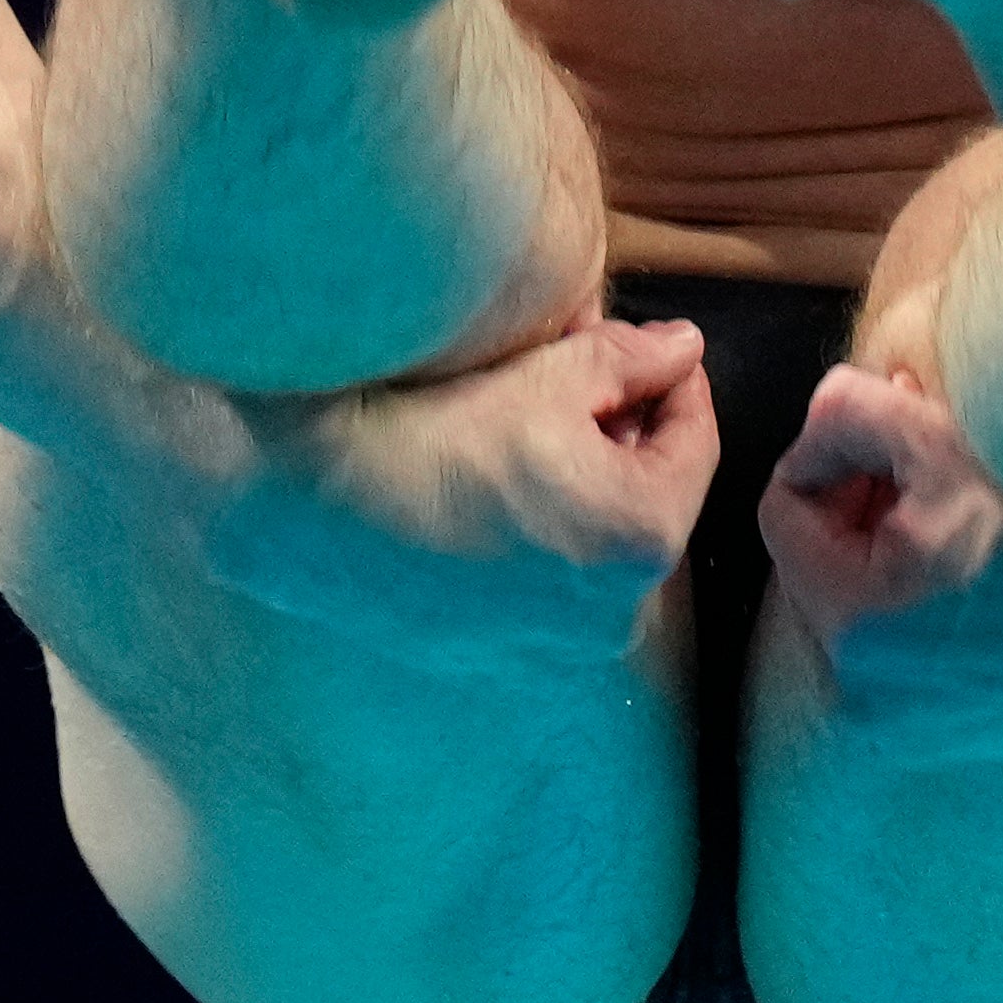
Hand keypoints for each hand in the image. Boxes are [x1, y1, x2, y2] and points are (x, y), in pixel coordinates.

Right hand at [199, 306, 715, 680]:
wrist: (306, 502)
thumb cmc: (434, 431)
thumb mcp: (549, 373)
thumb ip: (634, 359)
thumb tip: (684, 349)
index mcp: (640, 538)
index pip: (695, 444)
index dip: (677, 383)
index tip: (656, 346)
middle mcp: (608, 613)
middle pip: (642, 498)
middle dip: (623, 434)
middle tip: (585, 374)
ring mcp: (546, 647)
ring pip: (591, 543)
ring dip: (579, 484)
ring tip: (529, 422)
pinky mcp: (488, 657)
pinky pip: (536, 584)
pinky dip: (530, 534)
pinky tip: (484, 482)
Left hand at [755, 358, 1002, 767]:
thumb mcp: (944, 442)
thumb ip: (852, 415)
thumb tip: (826, 426)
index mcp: (854, 621)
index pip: (785, 509)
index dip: (834, 455)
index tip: (895, 432)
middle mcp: (872, 690)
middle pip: (829, 556)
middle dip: (874, 497)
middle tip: (941, 457)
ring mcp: (917, 718)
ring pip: (874, 593)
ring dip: (909, 539)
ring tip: (982, 502)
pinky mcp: (960, 730)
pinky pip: (916, 637)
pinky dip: (943, 590)